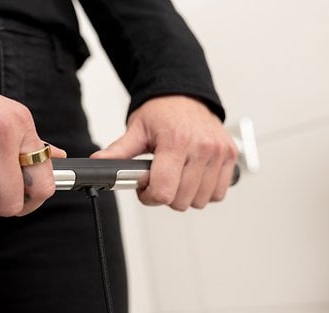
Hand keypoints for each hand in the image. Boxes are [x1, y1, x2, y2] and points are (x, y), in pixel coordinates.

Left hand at [91, 95, 237, 210]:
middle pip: (181, 200)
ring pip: (200, 200)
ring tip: (176, 177)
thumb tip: (98, 162)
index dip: (150, 197)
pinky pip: (219, 193)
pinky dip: (205, 191)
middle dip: (166, 196)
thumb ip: (119, 151)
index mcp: (176, 141)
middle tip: (159, 180)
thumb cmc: (161, 112)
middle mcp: (201, 147)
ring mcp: (219, 152)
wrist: (185, 95)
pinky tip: (193, 177)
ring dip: (186, 195)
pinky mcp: (230, 156)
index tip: (145, 189)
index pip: (164, 190)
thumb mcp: (136, 129)